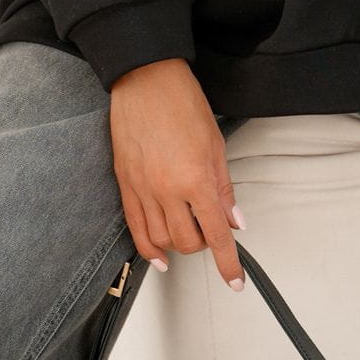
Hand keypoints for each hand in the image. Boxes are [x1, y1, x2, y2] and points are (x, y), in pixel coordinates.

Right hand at [106, 57, 248, 288]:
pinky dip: (147, 247)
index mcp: (195, 180)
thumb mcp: (216, 144)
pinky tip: (158, 255)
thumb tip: (234, 220)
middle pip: (187, 241)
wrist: (145, 79)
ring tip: (188, 236)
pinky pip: (134, 227)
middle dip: (203, 245)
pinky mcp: (124, 183)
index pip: (215, 234)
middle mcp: (166, 190)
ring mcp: (142, 189)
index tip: (235, 280)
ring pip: (160, 239)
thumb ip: (223, 189)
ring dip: (178, 246)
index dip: (228, 262)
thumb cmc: (182, 102)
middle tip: (212, 233)